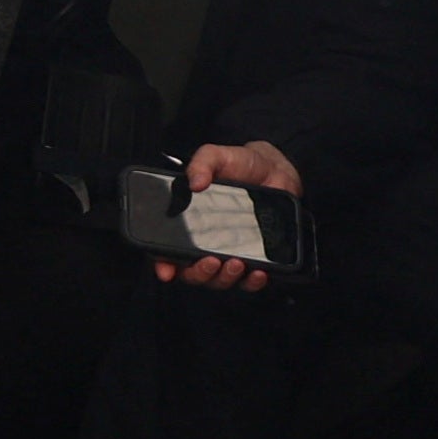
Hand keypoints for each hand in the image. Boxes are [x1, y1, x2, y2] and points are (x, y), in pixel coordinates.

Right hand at [157, 140, 303, 293]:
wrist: (275, 170)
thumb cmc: (240, 165)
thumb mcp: (217, 156)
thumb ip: (202, 163)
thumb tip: (195, 182)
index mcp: (188, 223)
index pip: (167, 249)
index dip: (162, 264)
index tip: (166, 270)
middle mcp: (205, 243)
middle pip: (193, 272)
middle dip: (199, 273)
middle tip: (210, 261)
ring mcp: (230, 253)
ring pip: (219, 280)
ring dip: (224, 277)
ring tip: (236, 263)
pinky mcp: (256, 259)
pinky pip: (249, 281)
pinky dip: (252, 281)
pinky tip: (258, 271)